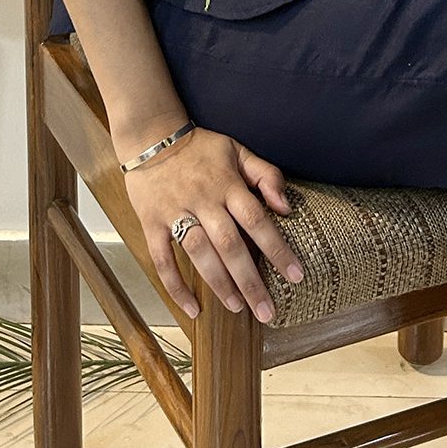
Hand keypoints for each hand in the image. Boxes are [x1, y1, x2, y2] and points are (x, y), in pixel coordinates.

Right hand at [121, 124, 303, 323]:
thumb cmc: (201, 148)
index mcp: (227, 184)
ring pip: (199, 253)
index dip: (276, 249)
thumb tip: (286, 208)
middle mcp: (204, 200)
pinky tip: (192, 308)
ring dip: (218, 283)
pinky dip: (175, 286)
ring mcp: (176, 212)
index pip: (256, 220)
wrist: (151, 137)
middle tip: (267, 310)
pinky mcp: (152, 223)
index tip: (295, 275)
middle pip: (230, 244)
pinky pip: (162, 259)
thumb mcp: (238, 151)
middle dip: (250, 280)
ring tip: (237, 307)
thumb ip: (266, 175)